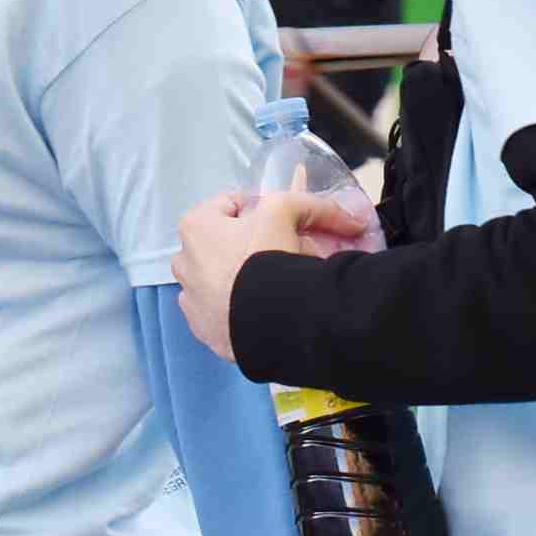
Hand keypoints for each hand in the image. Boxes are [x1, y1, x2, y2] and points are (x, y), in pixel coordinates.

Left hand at [170, 190, 375, 362]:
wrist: (268, 321)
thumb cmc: (266, 257)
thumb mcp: (287, 209)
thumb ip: (314, 205)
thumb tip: (350, 218)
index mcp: (195, 227)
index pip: (232, 204)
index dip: (262, 209)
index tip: (284, 222)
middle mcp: (184, 262)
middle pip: (225, 242)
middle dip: (252, 243)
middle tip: (284, 250)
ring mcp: (191, 300)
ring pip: (222, 278)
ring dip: (242, 275)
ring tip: (275, 283)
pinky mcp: (204, 330)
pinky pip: (223, 310)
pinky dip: (238, 306)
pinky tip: (261, 307)